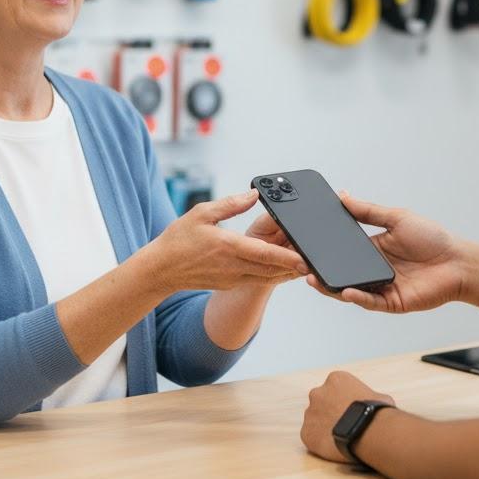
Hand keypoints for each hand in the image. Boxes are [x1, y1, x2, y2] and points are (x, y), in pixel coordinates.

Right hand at [156, 190, 305, 292]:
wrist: (161, 270)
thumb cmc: (179, 240)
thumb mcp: (202, 213)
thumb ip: (231, 204)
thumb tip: (254, 194)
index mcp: (228, 247)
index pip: (265, 254)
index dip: (288, 257)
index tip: (306, 258)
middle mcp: (233, 266)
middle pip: (273, 268)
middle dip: (296, 265)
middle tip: (316, 258)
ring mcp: (233, 278)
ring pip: (268, 276)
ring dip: (287, 271)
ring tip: (307, 262)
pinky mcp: (231, 283)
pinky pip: (258, 279)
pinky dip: (273, 274)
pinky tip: (285, 266)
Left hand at [301, 371, 395, 462]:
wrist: (367, 432)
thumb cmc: (376, 413)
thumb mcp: (380, 397)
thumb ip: (372, 397)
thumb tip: (379, 403)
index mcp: (335, 379)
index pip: (335, 388)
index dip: (343, 400)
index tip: (350, 410)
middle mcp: (318, 393)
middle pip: (321, 401)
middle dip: (329, 411)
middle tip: (343, 423)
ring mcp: (310, 413)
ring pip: (314, 419)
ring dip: (324, 426)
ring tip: (339, 437)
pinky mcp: (306, 432)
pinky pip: (310, 437)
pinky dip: (319, 442)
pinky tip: (333, 446)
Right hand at [307, 193, 464, 313]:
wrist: (459, 261)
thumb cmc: (433, 238)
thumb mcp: (397, 217)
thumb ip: (368, 210)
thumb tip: (343, 196)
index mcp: (373, 249)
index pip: (342, 251)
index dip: (325, 249)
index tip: (305, 243)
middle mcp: (374, 270)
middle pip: (341, 272)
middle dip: (320, 270)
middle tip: (301, 264)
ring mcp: (381, 288)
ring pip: (350, 290)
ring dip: (331, 286)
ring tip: (313, 279)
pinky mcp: (392, 302)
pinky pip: (370, 301)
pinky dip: (357, 297)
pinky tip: (346, 291)